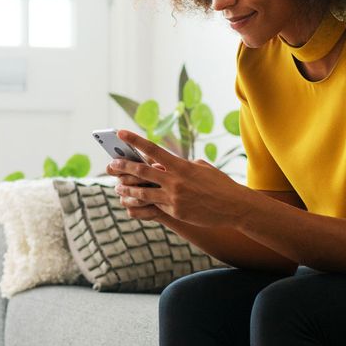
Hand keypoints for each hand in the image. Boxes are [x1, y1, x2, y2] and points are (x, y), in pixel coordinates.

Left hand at [105, 130, 251, 227]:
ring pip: (143, 192)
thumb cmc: (219, 184)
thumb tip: (170, 165)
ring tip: (118, 187)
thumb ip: (184, 165)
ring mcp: (174, 198)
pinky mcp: (175, 212)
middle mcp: (175, 180)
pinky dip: (142, 203)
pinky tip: (132, 203)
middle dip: (124, 167)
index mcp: (181, 165)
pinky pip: (154, 206)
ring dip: (128, 189)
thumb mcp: (202, 167)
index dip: (134, 141)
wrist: (234, 207)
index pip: (153, 149)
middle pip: (142, 171)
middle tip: (111, 164)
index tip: (120, 133)